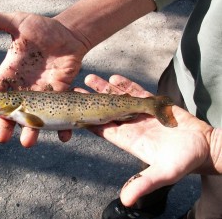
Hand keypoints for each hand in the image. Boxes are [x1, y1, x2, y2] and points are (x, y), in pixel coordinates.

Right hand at [0, 5, 87, 146]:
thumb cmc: (42, 29)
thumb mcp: (20, 23)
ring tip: (27, 142)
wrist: (68, 35)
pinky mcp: (60, 96)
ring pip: (34, 118)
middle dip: (5, 126)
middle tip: (2, 139)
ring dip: (31, 131)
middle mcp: (24, 89)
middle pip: (11, 113)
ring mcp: (42, 95)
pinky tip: (63, 136)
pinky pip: (60, 114)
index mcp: (10, 75)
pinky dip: (62, 126)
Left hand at [83, 74, 212, 206]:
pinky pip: (137, 92)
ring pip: (119, 99)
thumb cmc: (184, 161)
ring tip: (91, 78)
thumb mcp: (164, 174)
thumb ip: (144, 183)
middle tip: (76, 89)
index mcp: (128, 140)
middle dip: (91, 100)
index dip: (88, 120)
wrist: (204, 147)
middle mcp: (131, 126)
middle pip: (106, 110)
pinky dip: (126, 85)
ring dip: (105, 89)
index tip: (74, 110)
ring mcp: (141, 114)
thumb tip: (125, 200)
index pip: (103, 129)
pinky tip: (114, 79)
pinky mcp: (154, 105)